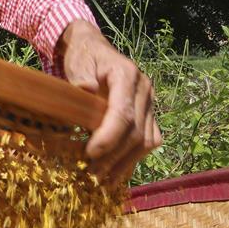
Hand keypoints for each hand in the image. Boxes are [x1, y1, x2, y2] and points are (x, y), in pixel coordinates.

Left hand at [57, 20, 161, 185]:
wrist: (93, 49)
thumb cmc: (83, 57)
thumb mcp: (78, 62)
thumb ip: (81, 76)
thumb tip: (87, 89)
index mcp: (127, 76)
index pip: (124, 113)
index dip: (109, 137)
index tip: (90, 153)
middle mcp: (145, 90)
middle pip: (136, 132)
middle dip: (114, 156)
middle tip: (91, 172)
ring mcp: (150, 103)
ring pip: (146, 141)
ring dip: (125, 163)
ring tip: (103, 178)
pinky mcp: (150, 114)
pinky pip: (149, 141)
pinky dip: (134, 159)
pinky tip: (118, 172)